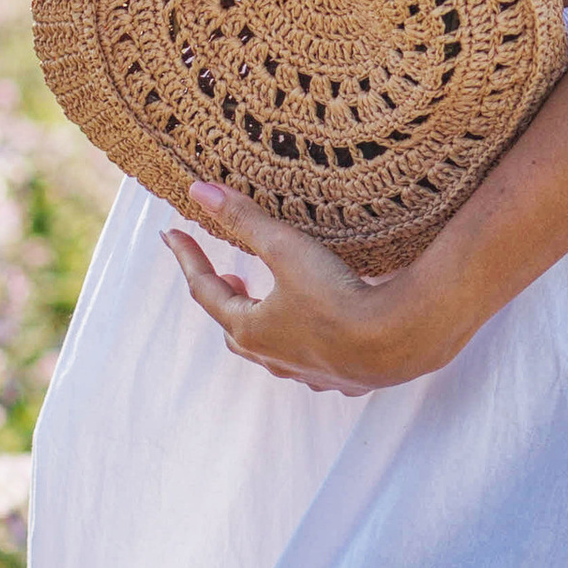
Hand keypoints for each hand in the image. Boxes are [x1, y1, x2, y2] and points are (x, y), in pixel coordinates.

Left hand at [161, 184, 450, 394]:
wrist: (396, 342)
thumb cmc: (336, 296)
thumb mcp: (285, 249)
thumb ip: (243, 219)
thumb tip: (198, 190)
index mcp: (250, 329)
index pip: (205, 289)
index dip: (188, 256)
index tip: (171, 233)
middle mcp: (272, 358)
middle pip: (235, 328)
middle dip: (228, 299)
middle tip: (229, 274)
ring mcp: (306, 373)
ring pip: (273, 350)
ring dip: (266, 324)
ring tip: (274, 302)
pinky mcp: (340, 377)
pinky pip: (313, 363)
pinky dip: (306, 344)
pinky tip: (322, 332)